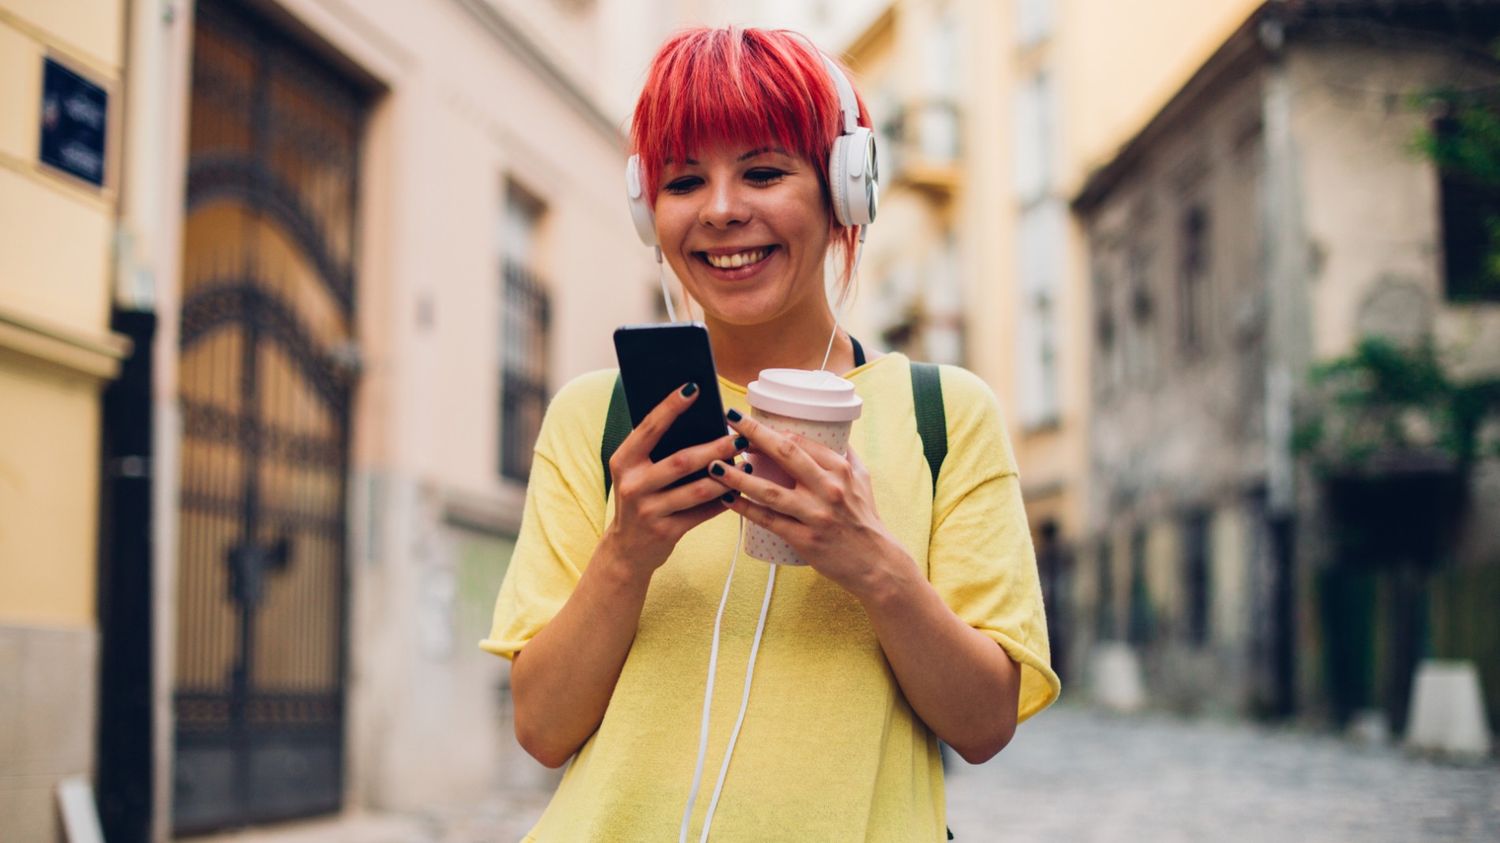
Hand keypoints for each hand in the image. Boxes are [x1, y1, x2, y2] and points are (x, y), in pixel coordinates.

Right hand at [602, 383, 747, 578]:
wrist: (627, 548)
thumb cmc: (640, 499)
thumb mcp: (637, 472)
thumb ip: (658, 450)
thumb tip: (700, 420)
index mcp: (624, 461)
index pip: (649, 428)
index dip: (671, 406)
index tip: (694, 387)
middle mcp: (633, 485)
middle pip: (680, 461)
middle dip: (714, 447)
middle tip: (739, 436)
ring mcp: (648, 511)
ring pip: (696, 490)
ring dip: (726, 476)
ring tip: (746, 464)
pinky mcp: (666, 532)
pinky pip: (702, 513)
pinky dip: (723, 501)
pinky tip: (739, 490)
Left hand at [712, 412, 905, 596]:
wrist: (876, 564)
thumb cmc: (866, 520)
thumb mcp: (863, 480)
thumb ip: (847, 456)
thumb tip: (835, 432)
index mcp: (840, 469)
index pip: (801, 441)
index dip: (771, 429)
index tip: (748, 422)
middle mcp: (828, 488)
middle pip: (785, 454)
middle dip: (754, 434)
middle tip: (729, 420)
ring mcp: (815, 514)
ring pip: (769, 491)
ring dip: (738, 476)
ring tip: (714, 466)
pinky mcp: (805, 539)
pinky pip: (768, 521)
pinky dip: (745, 510)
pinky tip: (727, 500)